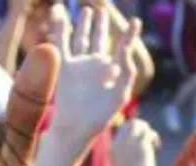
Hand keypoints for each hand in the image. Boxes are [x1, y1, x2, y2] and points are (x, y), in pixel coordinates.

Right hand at [51, 5, 141, 147]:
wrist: (79, 124)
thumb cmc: (102, 114)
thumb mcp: (120, 93)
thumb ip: (127, 71)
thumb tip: (125, 50)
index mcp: (111, 71)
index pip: (121, 48)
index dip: (129, 35)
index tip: (136, 22)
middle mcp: (95, 65)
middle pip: (98, 39)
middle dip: (100, 25)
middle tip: (102, 9)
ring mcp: (80, 64)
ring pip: (81, 39)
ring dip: (83, 24)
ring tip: (87, 11)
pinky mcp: (65, 65)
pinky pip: (61, 42)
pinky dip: (60, 27)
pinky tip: (59, 13)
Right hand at [110, 118, 159, 165]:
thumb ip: (128, 160)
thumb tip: (136, 157)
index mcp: (113, 149)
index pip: (120, 131)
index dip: (132, 133)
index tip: (140, 143)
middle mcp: (119, 143)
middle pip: (128, 124)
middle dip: (140, 127)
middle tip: (148, 140)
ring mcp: (130, 143)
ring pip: (137, 123)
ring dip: (147, 130)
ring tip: (153, 142)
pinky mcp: (141, 145)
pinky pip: (148, 131)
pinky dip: (154, 136)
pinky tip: (157, 146)